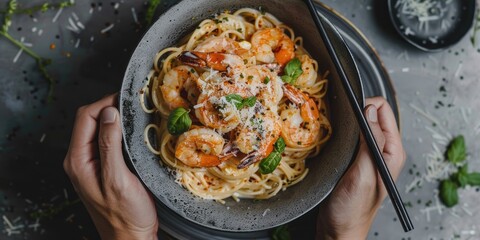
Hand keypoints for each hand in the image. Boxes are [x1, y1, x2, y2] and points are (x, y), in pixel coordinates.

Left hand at [63, 94, 157, 239]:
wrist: (131, 237)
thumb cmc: (126, 215)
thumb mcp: (117, 179)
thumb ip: (110, 145)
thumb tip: (108, 112)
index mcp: (78, 161)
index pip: (84, 118)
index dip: (104, 103)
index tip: (125, 99)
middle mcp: (80, 159)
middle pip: (89, 120)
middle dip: (109, 107)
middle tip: (133, 105)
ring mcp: (91, 163)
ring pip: (99, 129)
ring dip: (115, 119)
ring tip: (135, 114)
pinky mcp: (104, 166)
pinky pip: (107, 141)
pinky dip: (119, 131)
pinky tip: (133, 131)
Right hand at [316, 97, 405, 239]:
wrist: (340, 230)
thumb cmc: (352, 209)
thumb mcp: (364, 173)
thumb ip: (371, 141)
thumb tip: (372, 109)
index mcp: (392, 152)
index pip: (383, 111)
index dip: (365, 105)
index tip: (346, 110)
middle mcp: (384, 151)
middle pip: (372, 115)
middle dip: (355, 112)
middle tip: (337, 118)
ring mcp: (370, 156)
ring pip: (360, 125)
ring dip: (347, 123)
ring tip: (333, 127)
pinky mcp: (357, 161)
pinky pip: (352, 138)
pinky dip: (342, 133)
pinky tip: (332, 138)